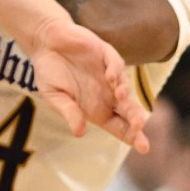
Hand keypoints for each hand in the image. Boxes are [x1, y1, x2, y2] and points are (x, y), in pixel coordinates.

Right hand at [28, 15, 147, 147]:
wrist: (45, 42)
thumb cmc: (50, 73)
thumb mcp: (55, 97)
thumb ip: (68, 112)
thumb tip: (79, 132)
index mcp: (97, 109)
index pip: (119, 126)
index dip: (132, 136)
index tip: (144, 148)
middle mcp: (108, 94)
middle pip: (128, 110)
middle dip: (135, 119)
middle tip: (138, 126)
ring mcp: (108, 74)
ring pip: (125, 87)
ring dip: (125, 94)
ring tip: (121, 98)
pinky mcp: (106, 54)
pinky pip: (115, 63)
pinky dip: (115, 70)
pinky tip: (110, 78)